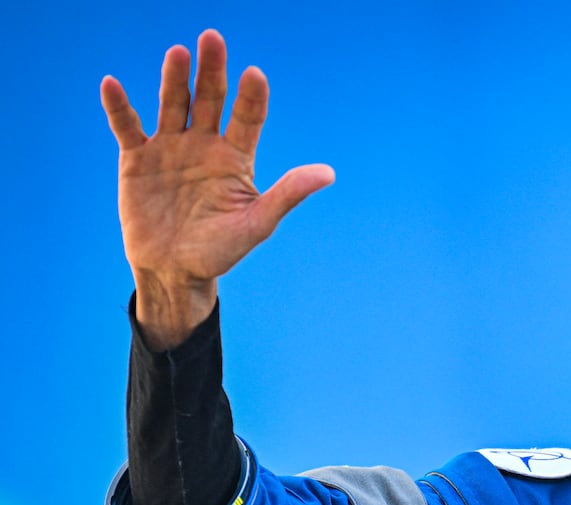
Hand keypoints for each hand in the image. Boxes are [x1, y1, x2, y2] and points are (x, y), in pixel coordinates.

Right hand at [100, 29, 333, 348]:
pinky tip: (112, 84)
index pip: (247, 118)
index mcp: (236, 158)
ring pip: (173, 105)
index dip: (250, 97)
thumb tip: (329, 173)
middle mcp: (204, 145)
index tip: (255, 74)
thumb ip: (288, 194)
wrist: (176, 271)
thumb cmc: (221, 250)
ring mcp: (170, 148)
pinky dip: (119, 107)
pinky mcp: (137, 158)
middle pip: (210, 99)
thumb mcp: (258, 224)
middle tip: (213, 38)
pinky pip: (127, 127)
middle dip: (212, 71)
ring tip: (179, 52)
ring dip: (175, 79)